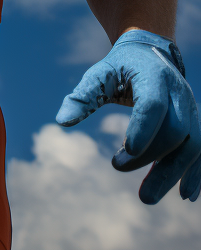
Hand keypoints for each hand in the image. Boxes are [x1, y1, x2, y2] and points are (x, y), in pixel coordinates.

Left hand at [56, 29, 200, 203]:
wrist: (151, 52)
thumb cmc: (121, 66)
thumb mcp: (100, 74)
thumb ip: (82, 96)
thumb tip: (62, 121)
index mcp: (154, 77)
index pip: (154, 105)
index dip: (143, 129)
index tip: (125, 152)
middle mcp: (178, 93)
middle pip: (176, 130)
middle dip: (151, 156)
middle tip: (117, 167)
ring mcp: (191, 109)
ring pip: (193, 144)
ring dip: (172, 173)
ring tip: (146, 196)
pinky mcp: (196, 123)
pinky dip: (195, 173)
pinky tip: (184, 195)